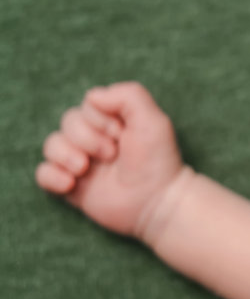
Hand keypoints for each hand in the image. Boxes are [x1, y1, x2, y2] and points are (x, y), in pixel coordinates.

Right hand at [36, 82, 185, 239]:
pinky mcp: (72, 185)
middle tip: (111, 155)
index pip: (88, 105)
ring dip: (65, 155)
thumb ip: (128, 96)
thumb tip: (92, 96)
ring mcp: (82, 161)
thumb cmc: (157, 161)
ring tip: (85, 169)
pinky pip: (43, 173)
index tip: (121, 135)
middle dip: (86, 138)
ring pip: (52, 145)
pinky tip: (71, 184)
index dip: (101, 119)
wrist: (156, 203)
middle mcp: (96, 138)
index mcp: (114, 121)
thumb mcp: (153, 121)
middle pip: (68, 122)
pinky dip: (51, 176)